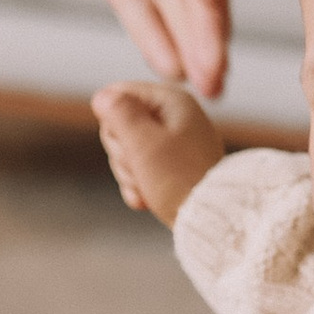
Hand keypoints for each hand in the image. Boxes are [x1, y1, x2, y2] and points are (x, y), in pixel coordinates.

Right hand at [93, 79, 225, 222]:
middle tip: (140, 168)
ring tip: (148, 186)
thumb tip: (102, 96)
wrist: (211, 219)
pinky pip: (141, 169)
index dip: (112, 123)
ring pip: (127, 149)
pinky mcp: (173, 165)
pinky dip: (138, 185)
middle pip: (120, 124)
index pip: (118, 95)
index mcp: (171, 100)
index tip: (127, 143)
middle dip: (122, 152)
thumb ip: (119, 115)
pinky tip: (146, 198)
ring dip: (129, 173)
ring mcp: (175, 141)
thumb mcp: (143, 143)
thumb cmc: (179, 180)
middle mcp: (175, 115)